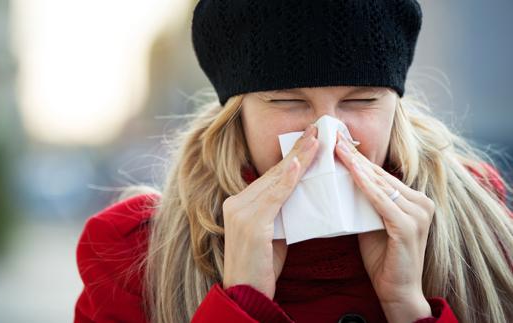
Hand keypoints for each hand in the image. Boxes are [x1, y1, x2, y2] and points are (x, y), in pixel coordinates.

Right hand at [222, 124, 318, 298]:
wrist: (245, 294)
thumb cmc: (260, 267)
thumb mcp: (272, 233)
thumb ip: (280, 212)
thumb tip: (300, 194)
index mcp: (240, 203)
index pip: (272, 176)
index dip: (292, 157)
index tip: (311, 139)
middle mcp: (237, 202)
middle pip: (274, 172)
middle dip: (298, 149)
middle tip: (318, 128)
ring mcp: (241, 212)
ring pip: (276, 179)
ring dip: (299, 157)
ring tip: (317, 139)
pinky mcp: (250, 224)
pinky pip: (274, 197)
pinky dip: (288, 179)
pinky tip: (300, 163)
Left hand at [335, 132, 434, 321]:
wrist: (397, 290)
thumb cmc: (383, 258)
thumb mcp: (372, 222)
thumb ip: (366, 202)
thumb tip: (344, 180)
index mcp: (414, 200)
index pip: (382, 174)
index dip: (359, 158)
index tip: (339, 141)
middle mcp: (421, 202)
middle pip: (381, 174)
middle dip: (355, 156)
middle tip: (334, 137)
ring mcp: (418, 213)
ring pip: (381, 184)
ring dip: (357, 165)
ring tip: (337, 148)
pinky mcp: (409, 226)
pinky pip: (382, 201)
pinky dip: (366, 186)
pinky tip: (352, 173)